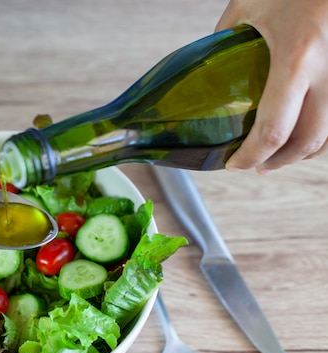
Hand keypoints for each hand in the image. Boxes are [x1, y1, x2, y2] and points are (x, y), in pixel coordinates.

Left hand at [217, 0, 327, 173]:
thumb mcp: (249, 5)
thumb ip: (226, 40)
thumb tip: (208, 71)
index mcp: (297, 57)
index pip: (274, 130)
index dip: (251, 157)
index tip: (235, 164)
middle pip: (306, 142)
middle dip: (276, 162)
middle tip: (256, 165)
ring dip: (303, 153)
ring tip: (278, 156)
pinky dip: (324, 135)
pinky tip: (305, 134)